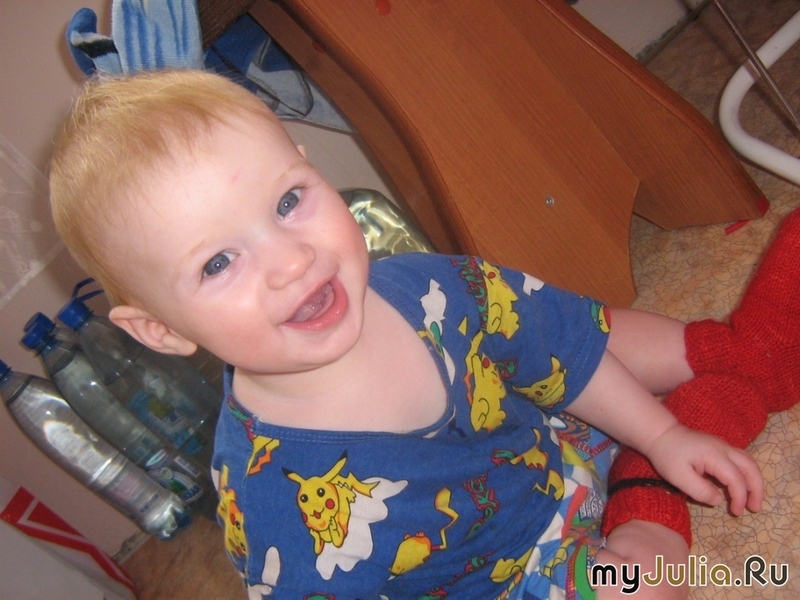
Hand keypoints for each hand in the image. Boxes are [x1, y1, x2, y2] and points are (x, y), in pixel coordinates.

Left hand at [643, 423, 763, 515]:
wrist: (660, 434)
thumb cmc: (667, 455)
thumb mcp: (678, 477)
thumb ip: (700, 490)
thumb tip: (718, 500)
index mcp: (715, 455)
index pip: (736, 479)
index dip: (740, 497)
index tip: (735, 512)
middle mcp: (724, 448)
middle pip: (751, 468)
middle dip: (756, 490)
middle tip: (755, 508)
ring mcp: (723, 445)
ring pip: (749, 462)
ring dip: (754, 481)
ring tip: (752, 500)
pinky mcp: (720, 447)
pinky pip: (741, 459)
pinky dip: (747, 473)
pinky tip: (742, 486)